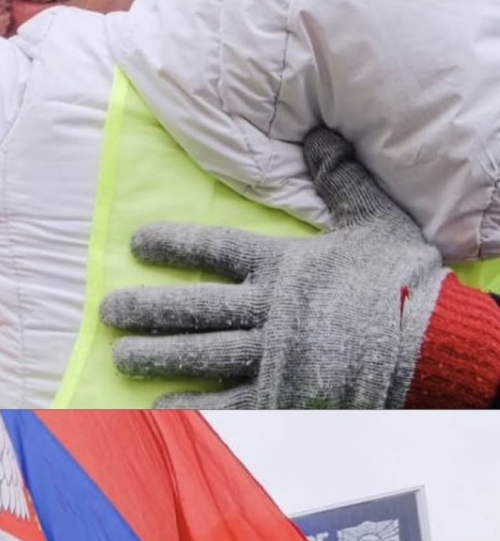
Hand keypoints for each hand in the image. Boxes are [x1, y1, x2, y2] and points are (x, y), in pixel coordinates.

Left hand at [100, 129, 445, 409]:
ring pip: (201, 353)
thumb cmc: (403, 279)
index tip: (138, 243)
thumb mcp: (372, 217)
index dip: (173, 245)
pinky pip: (227, 402)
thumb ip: (338, 177)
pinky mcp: (282, 394)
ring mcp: (270, 356)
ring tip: (122, 356)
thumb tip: (317, 133)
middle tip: (109, 313)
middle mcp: (265, 310)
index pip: (214, 249)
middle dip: (148, 309)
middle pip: (194, 308)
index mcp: (281, 266)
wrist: (429, 341)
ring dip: (158, 355)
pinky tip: (159, 407)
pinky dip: (193, 405)